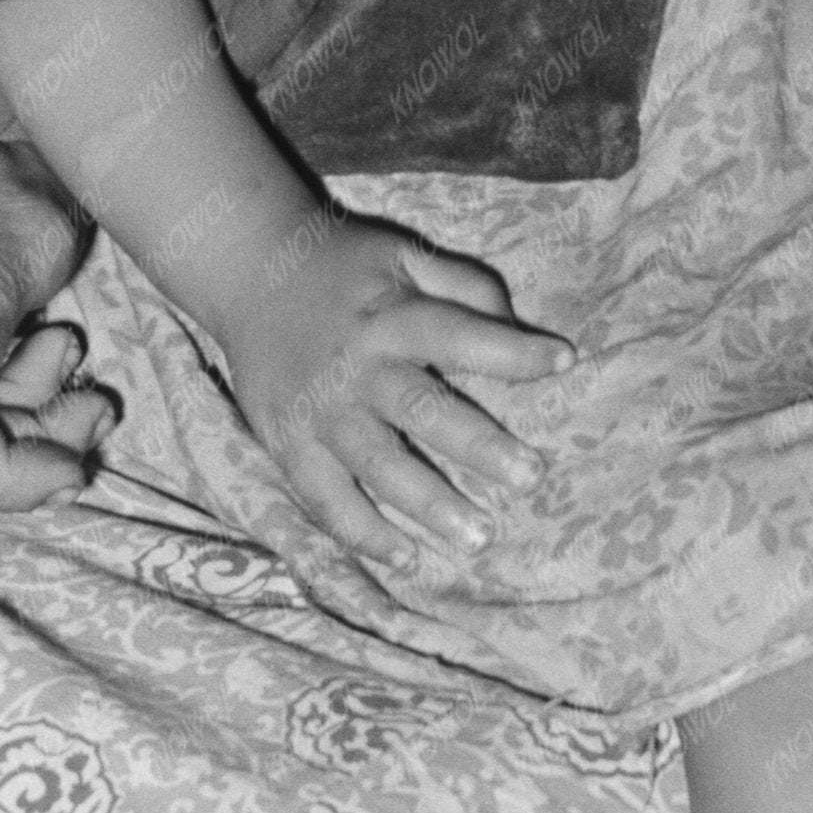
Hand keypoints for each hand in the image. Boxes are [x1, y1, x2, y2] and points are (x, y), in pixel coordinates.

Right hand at [222, 214, 575, 556]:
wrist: (249, 270)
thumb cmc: (347, 269)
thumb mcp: (405, 256)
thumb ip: (465, 287)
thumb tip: (519, 330)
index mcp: (390, 316)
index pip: (456, 333)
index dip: (509, 351)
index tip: (563, 361)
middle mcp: (356, 366)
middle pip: (420, 410)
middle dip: (478, 446)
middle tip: (530, 477)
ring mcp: (319, 410)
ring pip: (376, 464)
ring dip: (428, 504)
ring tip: (478, 536)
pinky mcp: (287, 442)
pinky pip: (325, 497)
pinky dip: (362, 531)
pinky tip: (407, 556)